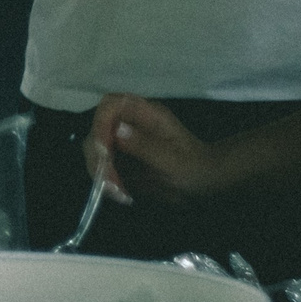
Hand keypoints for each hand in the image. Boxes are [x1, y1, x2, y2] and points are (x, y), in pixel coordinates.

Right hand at [85, 93, 222, 202]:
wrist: (205, 182)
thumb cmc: (195, 166)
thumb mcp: (173, 159)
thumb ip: (146, 145)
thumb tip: (116, 130)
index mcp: (145, 113)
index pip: (111, 105)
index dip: (101, 124)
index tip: (105, 151)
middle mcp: (129, 123)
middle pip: (97, 131)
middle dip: (99, 157)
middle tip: (111, 183)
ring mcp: (123, 141)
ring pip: (95, 152)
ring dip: (101, 174)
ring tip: (119, 194)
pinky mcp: (120, 160)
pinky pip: (103, 168)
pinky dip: (106, 183)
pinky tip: (121, 195)